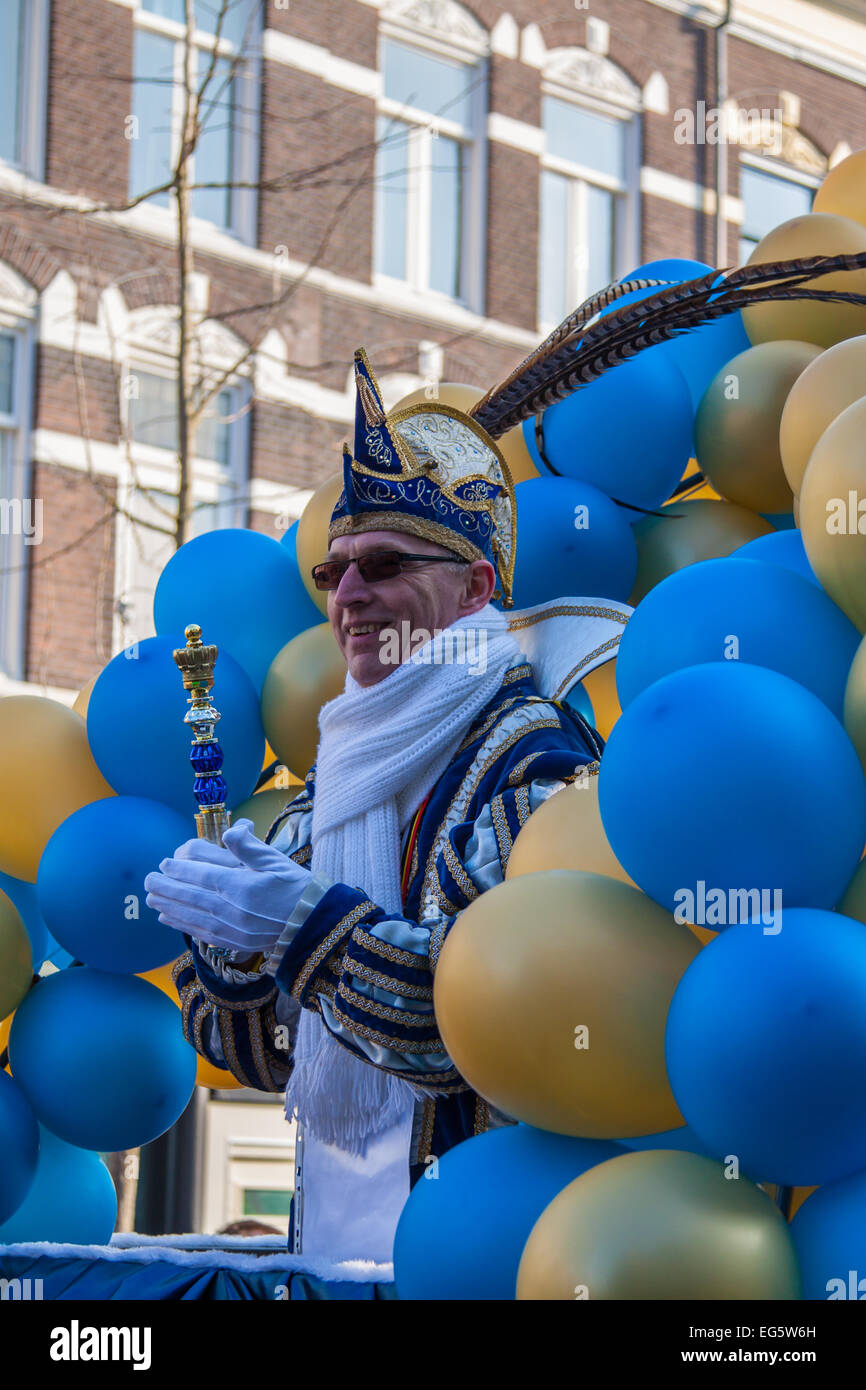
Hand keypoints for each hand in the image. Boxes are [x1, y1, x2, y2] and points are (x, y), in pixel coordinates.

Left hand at [144, 819, 309, 952]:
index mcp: (243, 886)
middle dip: (167, 888)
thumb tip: (228, 832)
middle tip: (147, 880)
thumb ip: (248, 846)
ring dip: (169, 907)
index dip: (180, 870)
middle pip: (192, 897)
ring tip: (151, 899)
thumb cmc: (295, 886)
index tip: (163, 863)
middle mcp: (234, 910)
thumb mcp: (275, 860)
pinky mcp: (234, 943)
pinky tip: (168, 919)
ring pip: (192, 916)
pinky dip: (182, 926)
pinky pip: (201, 933)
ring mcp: (232, 929)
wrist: (312, 922)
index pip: (203, 876)